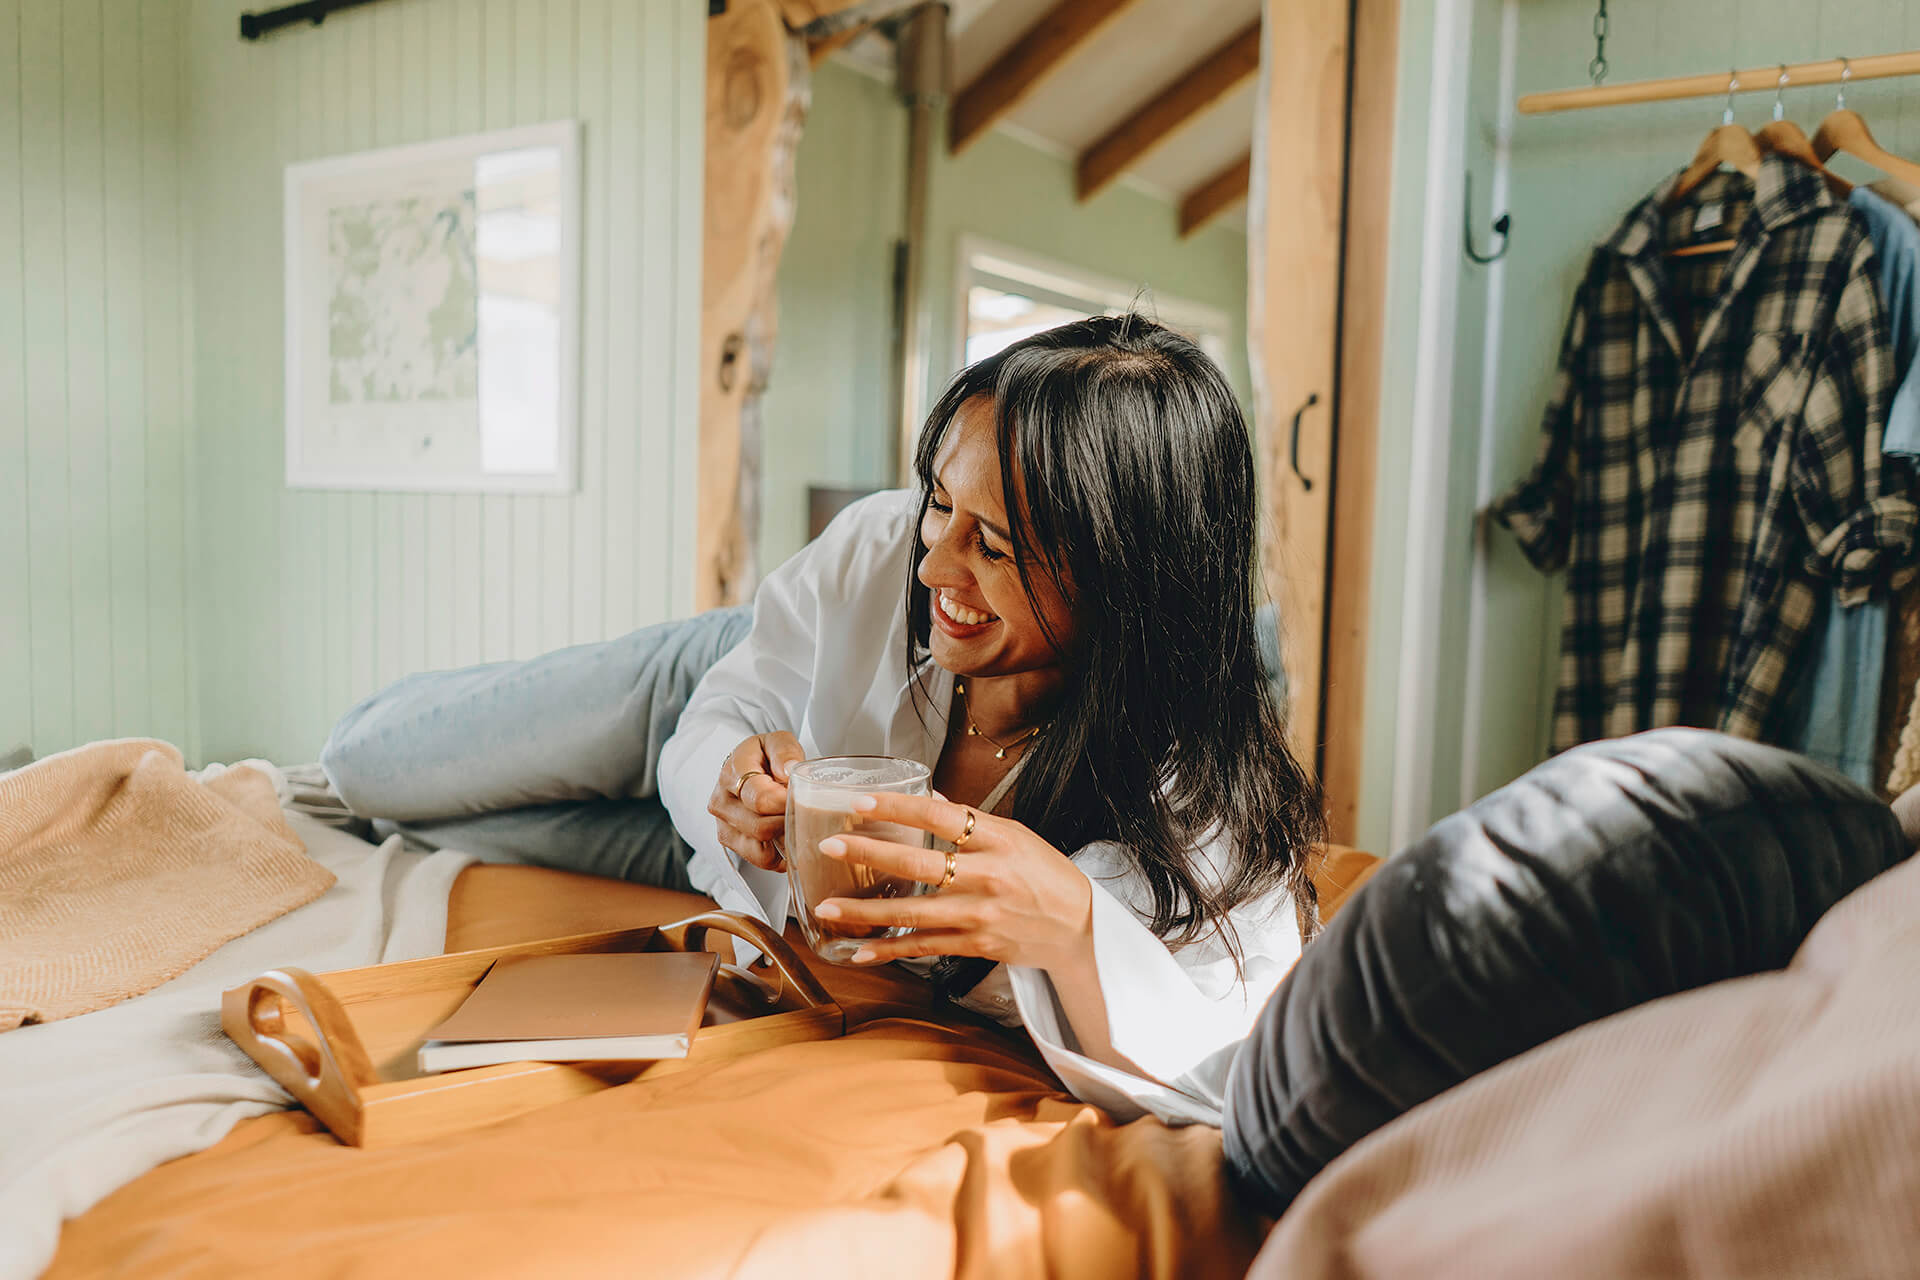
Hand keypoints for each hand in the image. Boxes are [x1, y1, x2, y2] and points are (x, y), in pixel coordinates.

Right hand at [708, 732, 805, 870]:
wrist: (746, 767)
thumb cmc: (765, 756)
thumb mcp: (777, 741)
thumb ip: (784, 751)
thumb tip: (788, 770)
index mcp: (733, 772)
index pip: (760, 800)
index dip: (787, 804)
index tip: (804, 799)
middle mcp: (721, 800)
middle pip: (760, 827)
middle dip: (789, 823)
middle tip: (808, 814)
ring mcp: (723, 824)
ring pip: (759, 849)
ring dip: (785, 841)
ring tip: (798, 825)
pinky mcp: (730, 841)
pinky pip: (760, 859)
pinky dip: (780, 856)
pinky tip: (790, 840)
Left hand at [814, 793, 1093, 969]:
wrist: (1079, 927)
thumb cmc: (1046, 875)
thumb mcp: (1017, 836)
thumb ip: (971, 822)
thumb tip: (929, 801)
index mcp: (999, 840)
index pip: (941, 817)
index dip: (899, 808)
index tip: (861, 803)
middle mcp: (988, 876)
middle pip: (918, 864)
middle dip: (868, 854)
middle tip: (830, 846)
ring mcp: (980, 914)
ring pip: (912, 913)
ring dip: (865, 911)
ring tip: (828, 905)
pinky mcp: (976, 945)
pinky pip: (924, 947)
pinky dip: (890, 951)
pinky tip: (860, 952)